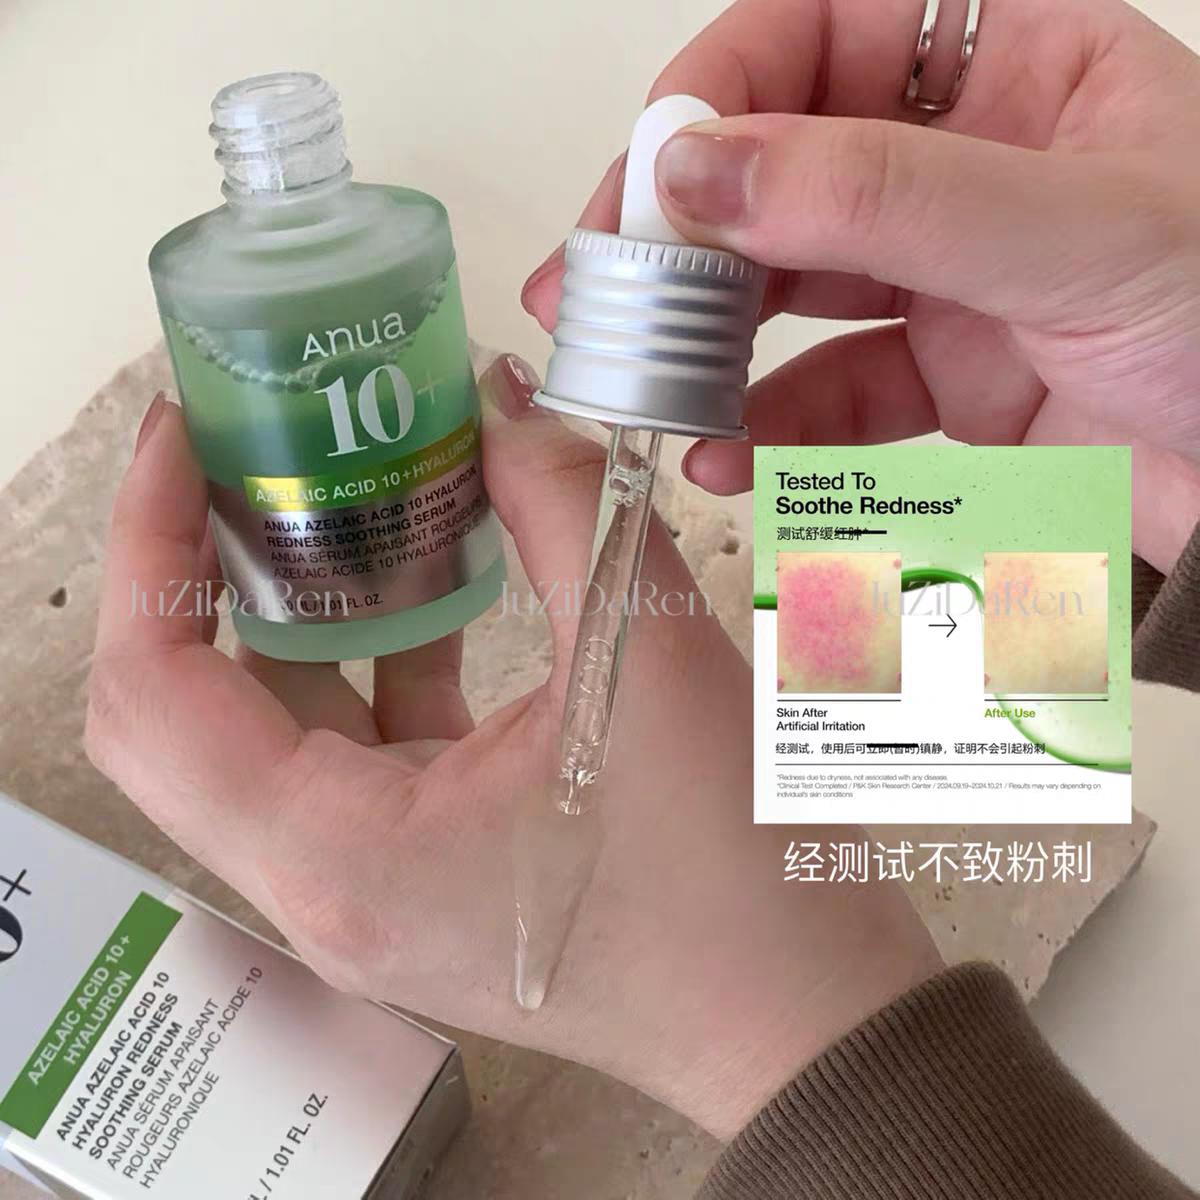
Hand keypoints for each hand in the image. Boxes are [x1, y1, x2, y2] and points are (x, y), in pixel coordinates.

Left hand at [85, 359, 939, 1140]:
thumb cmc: (735, 872)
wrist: (802, 1014)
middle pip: (186, 712)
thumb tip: (499, 405)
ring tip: (340, 496)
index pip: (158, 692)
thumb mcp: (651, 658)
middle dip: (201, 570)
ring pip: (268, 729)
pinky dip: (371, 657)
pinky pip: (351, 750)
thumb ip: (559, 505)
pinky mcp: (417, 874)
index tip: (185, 430)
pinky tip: (433, 580)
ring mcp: (366, 888)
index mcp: (343, 855)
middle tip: (255, 454)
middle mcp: (324, 886)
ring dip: (292, 609)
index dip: (149, 541)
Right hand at [522, 0, 1199, 575]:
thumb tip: (699, 172)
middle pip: (780, 166)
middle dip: (681, 233)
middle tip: (591, 291)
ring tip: (645, 389)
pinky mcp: (945, 381)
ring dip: (711, 340)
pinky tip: (725, 459)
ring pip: (791, 287)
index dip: (717, 95)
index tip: (651, 185)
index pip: (817, 33)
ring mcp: (949, 277)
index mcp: (1012, 64)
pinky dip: (772, 430)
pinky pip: (831, 395)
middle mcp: (967, 160)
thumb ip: (882, 196)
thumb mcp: (1069, 234)